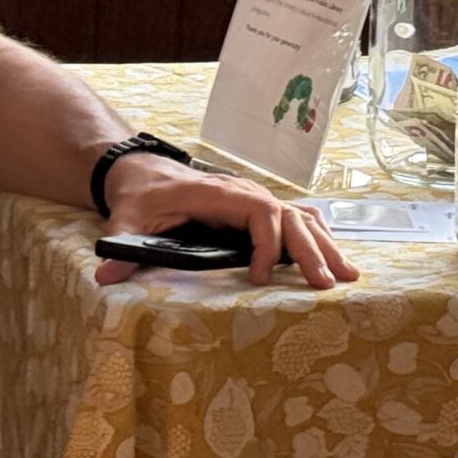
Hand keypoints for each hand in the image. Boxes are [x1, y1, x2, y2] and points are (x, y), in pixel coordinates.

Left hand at [93, 156, 359, 289]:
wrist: (142, 172)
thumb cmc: (140, 195)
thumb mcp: (126, 218)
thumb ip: (122, 244)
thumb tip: (108, 274)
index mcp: (219, 194)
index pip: (259, 211)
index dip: (266, 243)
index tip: (260, 277)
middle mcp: (244, 194)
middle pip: (290, 217)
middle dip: (311, 250)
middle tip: (328, 284)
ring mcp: (253, 200)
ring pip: (299, 219)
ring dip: (324, 245)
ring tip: (349, 275)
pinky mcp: (255, 211)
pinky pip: (294, 220)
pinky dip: (316, 236)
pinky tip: (332, 255)